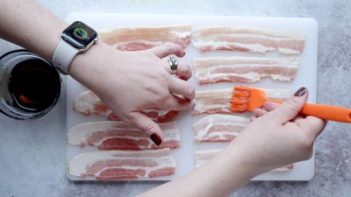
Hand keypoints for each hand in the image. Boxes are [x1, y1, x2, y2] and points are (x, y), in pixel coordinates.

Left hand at [69, 42, 193, 144]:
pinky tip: (181, 53)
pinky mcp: (152, 54)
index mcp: (160, 99)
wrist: (104, 71)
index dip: (185, 106)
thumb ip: (147, 127)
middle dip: (190, 93)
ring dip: (186, 73)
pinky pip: (169, 48)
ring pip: (183, 68)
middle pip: (186, 87)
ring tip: (184, 77)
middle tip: (186, 95)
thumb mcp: (129, 116)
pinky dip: (177, 49)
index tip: (186, 107)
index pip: (180, 104)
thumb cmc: (115, 95)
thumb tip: (160, 140)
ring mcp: (159, 66)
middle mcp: (164, 82)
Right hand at [228, 87, 325, 173]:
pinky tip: (261, 123)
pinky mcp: (288, 155)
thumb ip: (292, 105)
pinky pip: (288, 137)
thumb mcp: (273, 117)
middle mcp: (306, 148)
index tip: (290, 102)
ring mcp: (297, 153)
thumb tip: (303, 94)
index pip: (318, 118)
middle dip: (287, 112)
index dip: (305, 107)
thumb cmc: (255, 141)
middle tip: (268, 105)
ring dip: (278, 118)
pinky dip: (277, 128)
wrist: (240, 162)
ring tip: (260, 114)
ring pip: (293, 128)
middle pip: (304, 122)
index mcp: (306, 138)